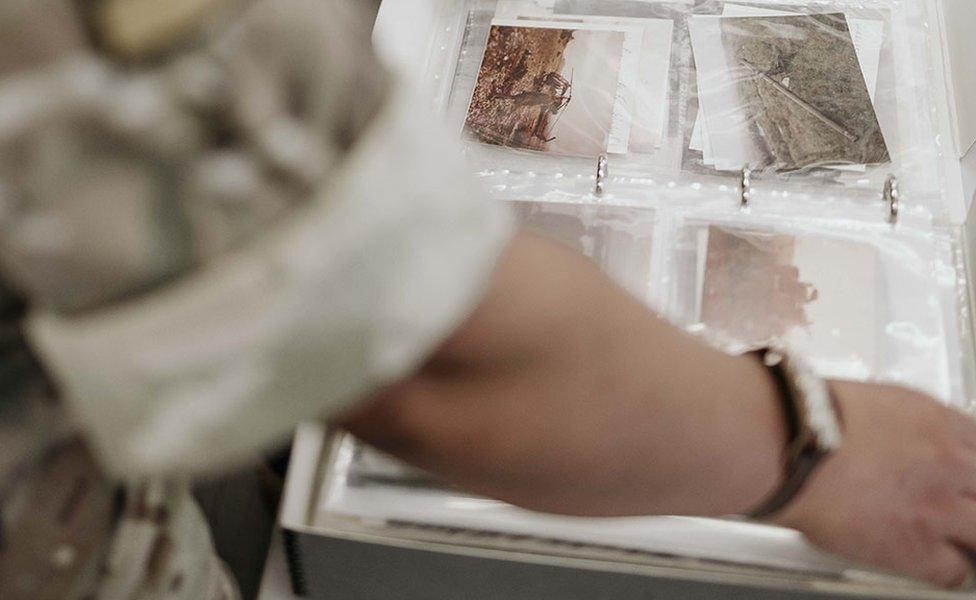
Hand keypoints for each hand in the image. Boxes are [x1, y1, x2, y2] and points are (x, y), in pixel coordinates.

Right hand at [773, 381, 975, 587]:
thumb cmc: (807, 420)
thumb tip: (892, 438)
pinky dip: (946, 570)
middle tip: (957, 506)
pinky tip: (933, 564)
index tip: (962, 475)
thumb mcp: (866, 402)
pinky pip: (954, 572)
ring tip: (953, 540)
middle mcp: (948, 463)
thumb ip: (896, 426)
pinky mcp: (916, 547)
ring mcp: (938, 507)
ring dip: (967, 536)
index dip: (970, 465)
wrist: (789, 445)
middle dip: (971, 499)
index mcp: (935, 421)